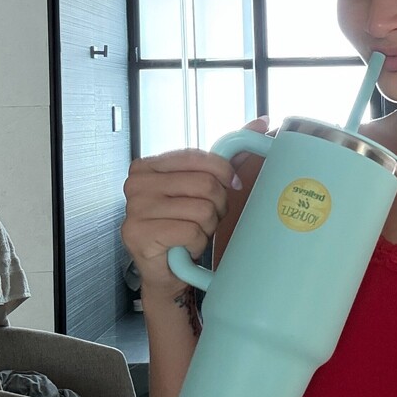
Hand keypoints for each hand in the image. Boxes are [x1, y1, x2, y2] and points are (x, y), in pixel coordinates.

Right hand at [121, 116, 269, 293]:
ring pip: (202, 209)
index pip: (200, 158)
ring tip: (194, 232)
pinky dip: (196, 243)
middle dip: (216, 205)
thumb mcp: (203, 188)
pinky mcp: (139, 234)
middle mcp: (136, 184)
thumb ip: (227, 156)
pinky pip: (191, 231)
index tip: (230, 186)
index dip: (223, 173)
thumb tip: (261, 123)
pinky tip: (184, 246)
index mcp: (148, 166)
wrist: (166, 272)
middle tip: (206, 218)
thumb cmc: (183, 227)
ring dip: (207, 226)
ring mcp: (135, 209)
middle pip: (205, 184)